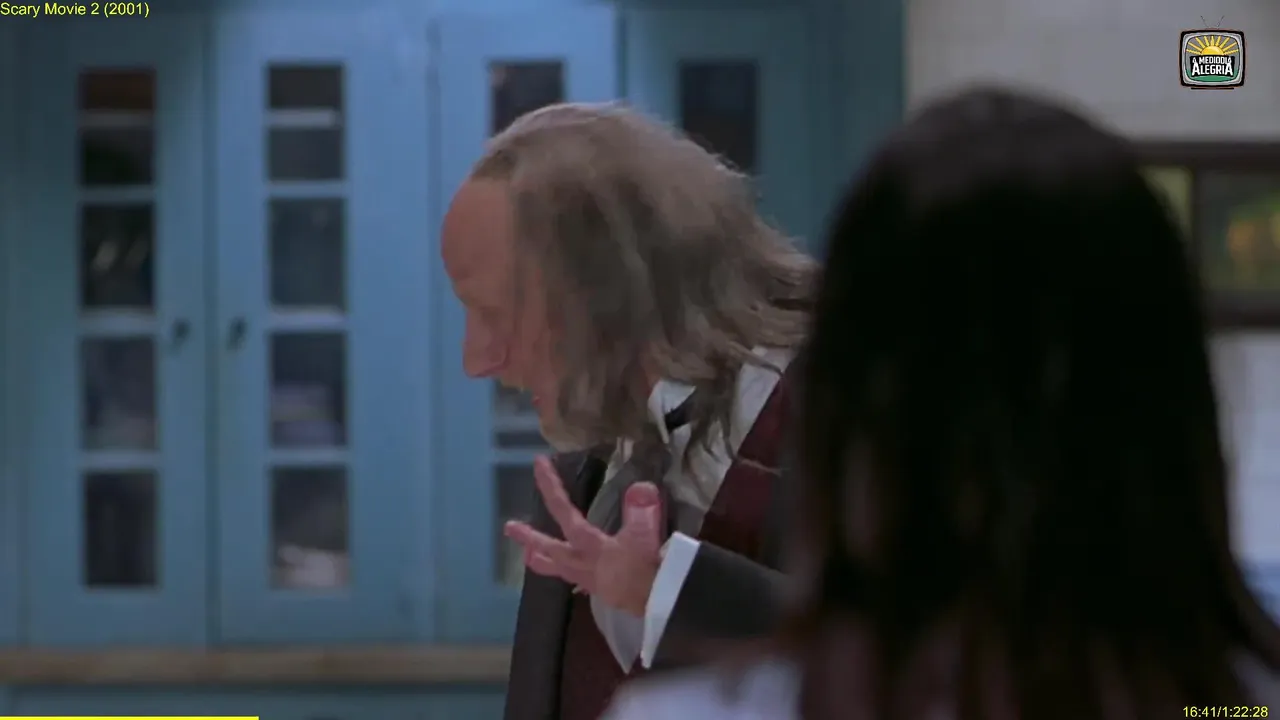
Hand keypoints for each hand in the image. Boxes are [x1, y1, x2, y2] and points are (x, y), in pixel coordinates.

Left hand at [504, 456, 662, 616]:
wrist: (659, 606)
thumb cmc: (646, 571)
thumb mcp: (644, 536)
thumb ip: (641, 509)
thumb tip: (639, 486)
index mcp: (588, 545)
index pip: (564, 511)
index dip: (550, 486)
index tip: (538, 464)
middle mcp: (582, 563)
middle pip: (550, 549)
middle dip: (530, 537)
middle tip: (508, 527)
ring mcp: (591, 580)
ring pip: (560, 569)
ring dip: (543, 560)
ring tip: (528, 557)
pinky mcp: (604, 592)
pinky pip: (578, 581)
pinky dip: (569, 574)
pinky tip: (573, 575)